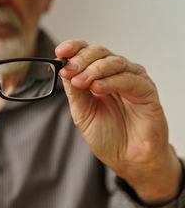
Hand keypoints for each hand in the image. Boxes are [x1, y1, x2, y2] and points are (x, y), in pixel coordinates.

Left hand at [56, 40, 181, 204]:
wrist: (127, 159)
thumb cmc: (107, 136)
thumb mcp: (82, 112)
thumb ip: (73, 90)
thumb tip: (61, 66)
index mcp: (99, 76)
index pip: (87, 52)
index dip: (74, 48)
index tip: (60, 51)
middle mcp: (116, 74)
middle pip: (99, 53)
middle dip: (81, 59)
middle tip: (69, 70)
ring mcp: (132, 80)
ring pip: (113, 62)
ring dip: (94, 69)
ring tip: (80, 82)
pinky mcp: (147, 90)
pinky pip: (129, 79)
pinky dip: (111, 81)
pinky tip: (97, 87)